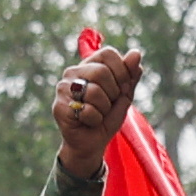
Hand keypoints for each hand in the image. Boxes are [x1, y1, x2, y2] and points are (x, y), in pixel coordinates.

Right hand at [53, 39, 142, 168]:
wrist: (92, 143)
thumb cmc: (107, 117)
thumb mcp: (124, 95)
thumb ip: (130, 75)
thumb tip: (136, 53)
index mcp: (89, 64)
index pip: (108, 53)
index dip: (121, 70)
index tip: (121, 87)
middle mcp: (73, 72)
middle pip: (101, 72)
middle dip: (113, 93)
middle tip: (107, 104)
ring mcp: (63, 88)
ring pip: (94, 92)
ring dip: (104, 109)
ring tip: (97, 114)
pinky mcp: (59, 106)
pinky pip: (87, 111)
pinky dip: (95, 120)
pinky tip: (87, 122)